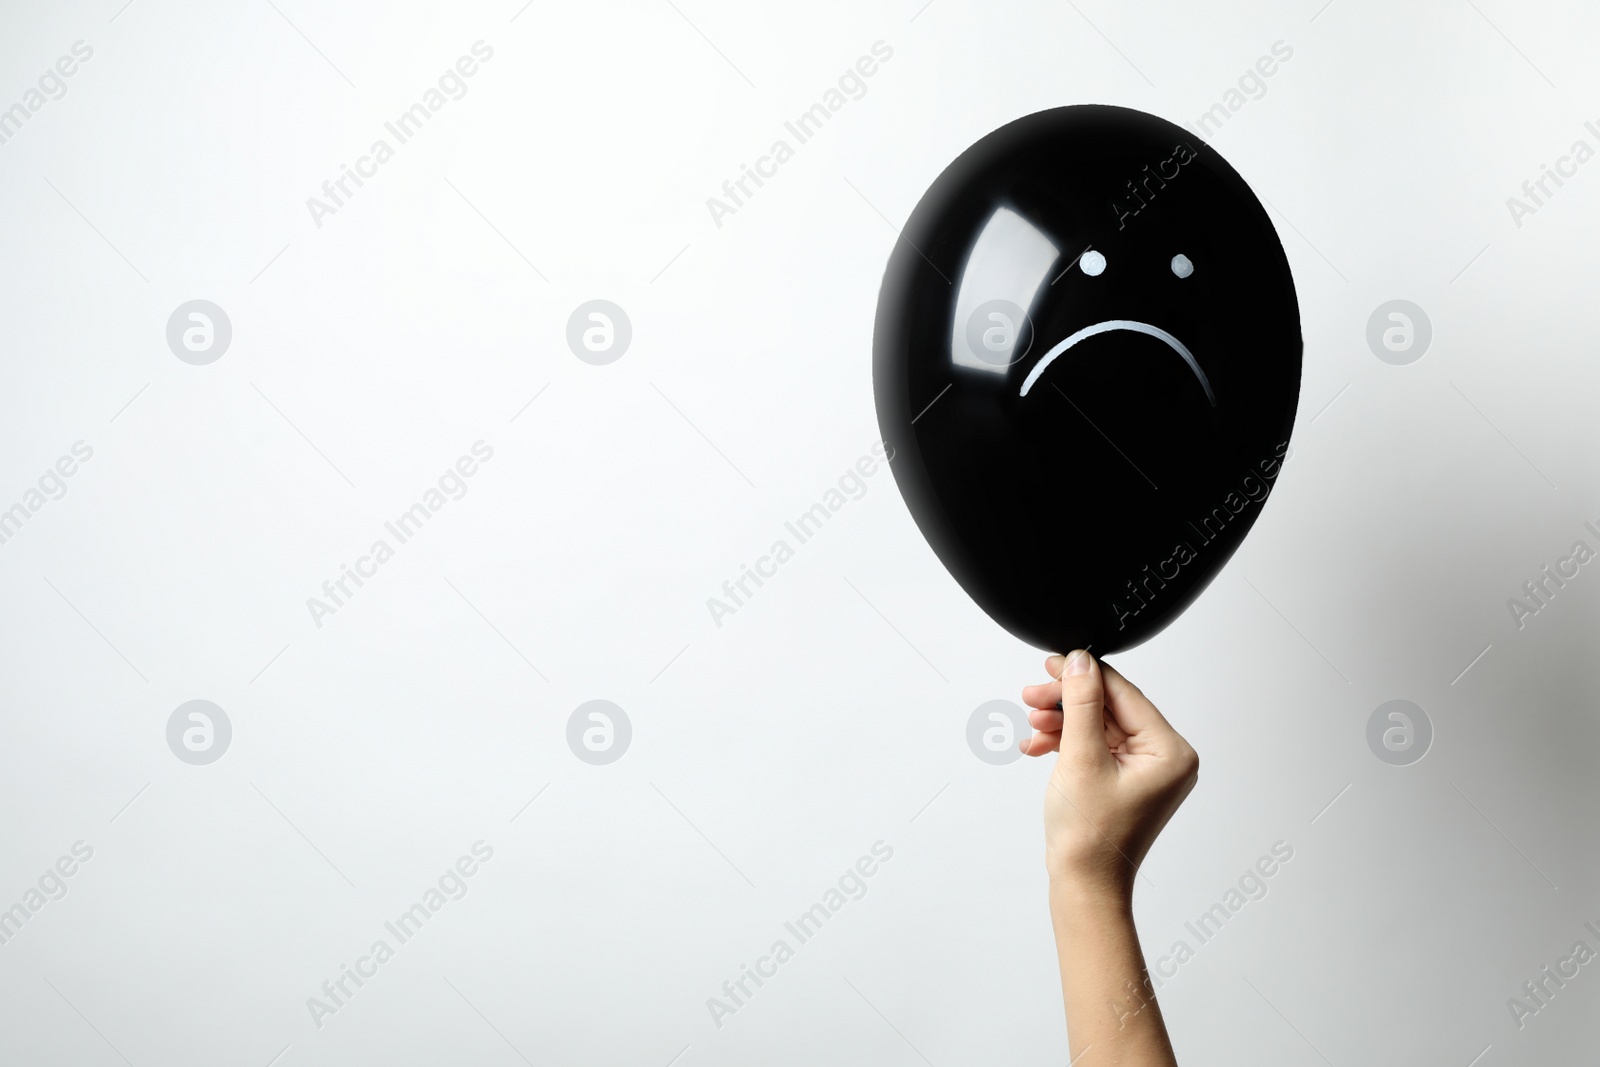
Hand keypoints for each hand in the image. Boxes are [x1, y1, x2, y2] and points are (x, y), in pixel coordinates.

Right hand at [1021, 650, 1198, 896]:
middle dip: (1067, 703)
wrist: (1084, 885)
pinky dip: (1067, 743)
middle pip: (1110, 708)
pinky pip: (1096, 747)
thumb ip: (1082, 704)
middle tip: (1032, 695)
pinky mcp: (1125, 780)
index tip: (1053, 663)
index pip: (1125, 695)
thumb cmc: (1091, 836)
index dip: (1084, 676)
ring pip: (1098, 726)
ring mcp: (1146, 771)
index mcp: (1171, 752)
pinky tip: (1038, 745)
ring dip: (1062, 722)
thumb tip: (1079, 662)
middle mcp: (1165, 758)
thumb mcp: (1082, 758)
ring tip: (1032, 724)